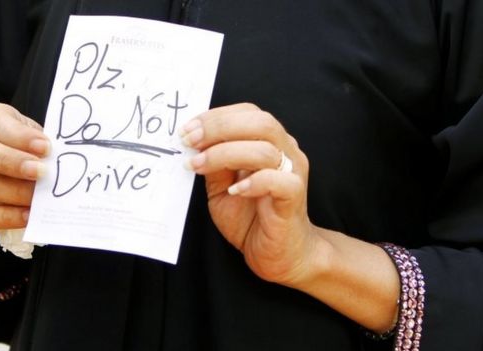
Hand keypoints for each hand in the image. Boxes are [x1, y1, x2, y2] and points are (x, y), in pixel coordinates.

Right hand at [0, 103, 49, 231]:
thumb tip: (63, 164)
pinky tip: (27, 217)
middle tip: (42, 174)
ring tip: (37, 199)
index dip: (20, 136)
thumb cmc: (35, 148)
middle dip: (12, 164)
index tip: (46, 147)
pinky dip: (1, 218)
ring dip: (10, 193)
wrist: (25, 164)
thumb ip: (47, 148)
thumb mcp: (41, 139)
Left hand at [182, 103, 318, 285]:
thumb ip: (214, 164)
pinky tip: (234, 190)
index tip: (187, 129)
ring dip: (225, 154)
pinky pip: (280, 181)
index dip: (216, 117)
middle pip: (261, 122)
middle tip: (190, 141)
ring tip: (199, 166)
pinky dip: (254, 181)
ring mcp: (293, 173)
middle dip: (219, 127)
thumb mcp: (221, 187)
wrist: (280, 254)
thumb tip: (193, 142)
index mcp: (270, 142)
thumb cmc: (251, 218)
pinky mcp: (294, 198)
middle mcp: (286, 151)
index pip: (248, 113)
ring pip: (266, 149)